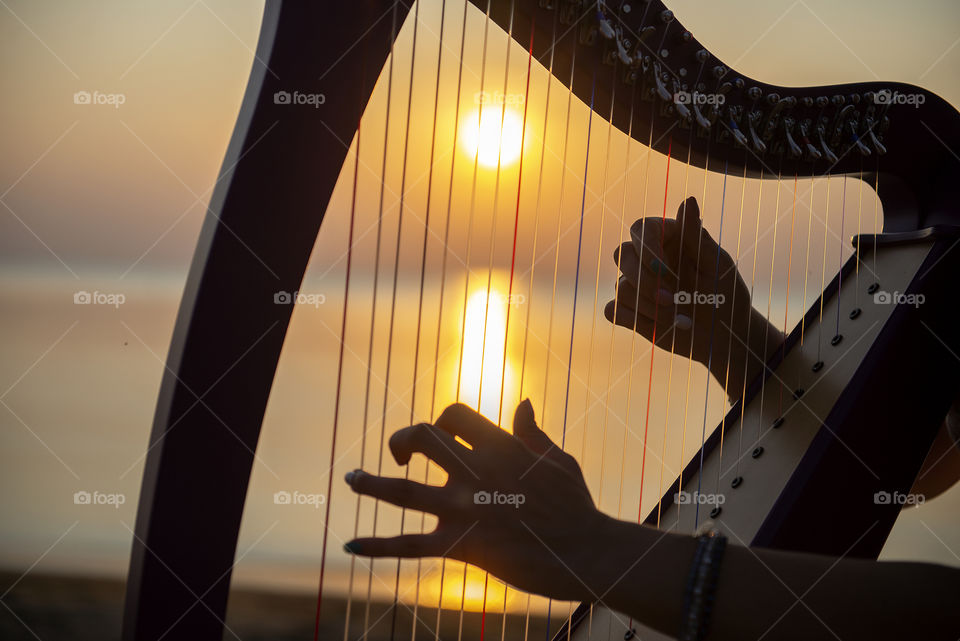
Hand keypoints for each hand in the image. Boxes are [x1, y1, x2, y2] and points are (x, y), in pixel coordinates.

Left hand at [343, 401, 610, 600]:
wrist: (588, 552)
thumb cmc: (577, 505)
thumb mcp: (557, 459)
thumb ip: (531, 433)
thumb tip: (522, 402)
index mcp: (500, 446)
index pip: (453, 414)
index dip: (439, 419)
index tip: (439, 436)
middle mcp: (476, 472)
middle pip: (422, 438)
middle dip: (402, 440)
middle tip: (398, 456)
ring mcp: (466, 509)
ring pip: (403, 491)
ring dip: (370, 483)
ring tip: (349, 478)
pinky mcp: (462, 546)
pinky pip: (409, 545)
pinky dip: (376, 546)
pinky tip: (349, 544)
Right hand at [604, 196, 781, 397]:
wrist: (723, 338)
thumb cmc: (726, 297)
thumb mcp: (716, 266)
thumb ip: (697, 236)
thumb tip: (687, 199)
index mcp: (669, 239)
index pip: (641, 228)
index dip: (646, 247)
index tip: (664, 270)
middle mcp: (649, 259)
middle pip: (622, 255)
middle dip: (643, 280)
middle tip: (671, 300)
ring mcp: (637, 285)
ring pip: (621, 286)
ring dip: (648, 306)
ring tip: (678, 319)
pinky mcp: (631, 311)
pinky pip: (612, 310)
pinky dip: (631, 318)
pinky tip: (657, 325)